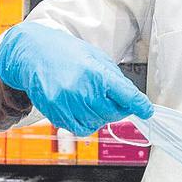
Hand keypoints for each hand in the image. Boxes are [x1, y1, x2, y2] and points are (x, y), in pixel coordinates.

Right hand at [0, 21, 152, 136]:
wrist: (34, 54)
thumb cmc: (66, 53)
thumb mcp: (95, 57)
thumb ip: (114, 78)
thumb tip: (130, 97)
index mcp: (95, 73)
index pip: (125, 95)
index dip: (139, 105)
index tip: (147, 111)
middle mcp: (81, 91)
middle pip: (113, 113)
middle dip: (119, 108)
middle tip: (115, 99)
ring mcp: (67, 105)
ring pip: (97, 123)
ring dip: (102, 115)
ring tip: (93, 99)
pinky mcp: (56, 115)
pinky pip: (80, 129)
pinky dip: (87, 123)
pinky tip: (83, 108)